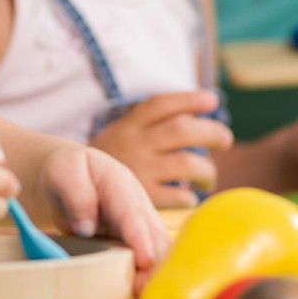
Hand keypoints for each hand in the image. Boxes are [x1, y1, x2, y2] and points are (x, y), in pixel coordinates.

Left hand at [38, 144, 169, 293]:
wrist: (71, 177)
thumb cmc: (68, 173)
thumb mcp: (64, 173)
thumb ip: (76, 194)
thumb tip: (86, 226)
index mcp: (120, 183)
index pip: (132, 213)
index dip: (140, 237)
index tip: (145, 260)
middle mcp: (137, 205)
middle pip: (153, 235)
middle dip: (154, 263)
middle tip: (147, 291)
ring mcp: (139, 223)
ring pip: (156, 249)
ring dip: (154, 274)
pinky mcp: (136, 240)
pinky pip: (148, 258)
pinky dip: (148, 276)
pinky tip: (143, 296)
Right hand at [87, 91, 233, 207]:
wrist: (73, 188)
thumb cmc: (113, 159)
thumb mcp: (124, 132)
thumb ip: (154, 123)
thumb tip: (198, 114)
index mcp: (130, 125)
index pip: (162, 104)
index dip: (190, 99)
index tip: (213, 100)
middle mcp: (136, 144)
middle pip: (182, 130)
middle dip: (212, 133)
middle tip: (225, 140)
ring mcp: (140, 171)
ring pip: (188, 163)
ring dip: (207, 170)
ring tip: (208, 177)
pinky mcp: (143, 199)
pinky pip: (179, 196)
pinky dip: (191, 196)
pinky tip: (189, 197)